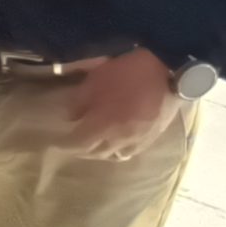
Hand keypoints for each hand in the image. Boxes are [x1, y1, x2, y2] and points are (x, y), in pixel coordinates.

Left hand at [64, 47, 180, 159]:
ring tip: (95, 144)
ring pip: (116, 155)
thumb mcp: (95, 79)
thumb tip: (71, 118)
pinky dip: (120, 150)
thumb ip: (79, 102)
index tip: (56, 143)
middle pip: (97, 153)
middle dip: (82, 150)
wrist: (168, 71)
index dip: (66, 145)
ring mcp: (139, 141)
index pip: (79, 144)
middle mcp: (120, 140)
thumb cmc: (127, 73)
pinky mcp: (153, 137)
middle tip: (74, 143)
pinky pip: (132, 151)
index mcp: (103, 127)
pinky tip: (118, 142)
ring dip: (102, 153)